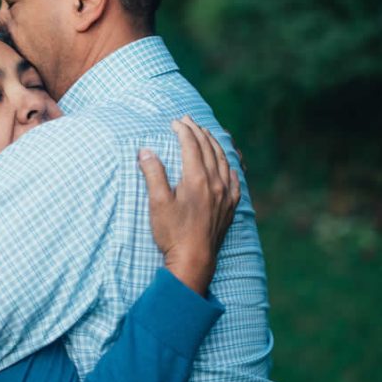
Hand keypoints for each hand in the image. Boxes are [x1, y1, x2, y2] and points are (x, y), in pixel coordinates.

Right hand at [138, 116, 240, 295]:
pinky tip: (228, 165)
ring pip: (223, 161)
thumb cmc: (173, 233)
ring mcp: (226, 195)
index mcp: (197, 179)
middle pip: (209, 149)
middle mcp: (215, 183)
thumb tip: (145, 151)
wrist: (194, 260)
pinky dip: (230, 166)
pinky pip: (235, 179)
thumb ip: (153, 174)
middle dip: (198, 132)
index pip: (191, 145)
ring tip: (206, 134)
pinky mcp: (230, 207)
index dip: (183, 131)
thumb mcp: (157, 203)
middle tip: (188, 121)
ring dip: (214, 144)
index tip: (175, 122)